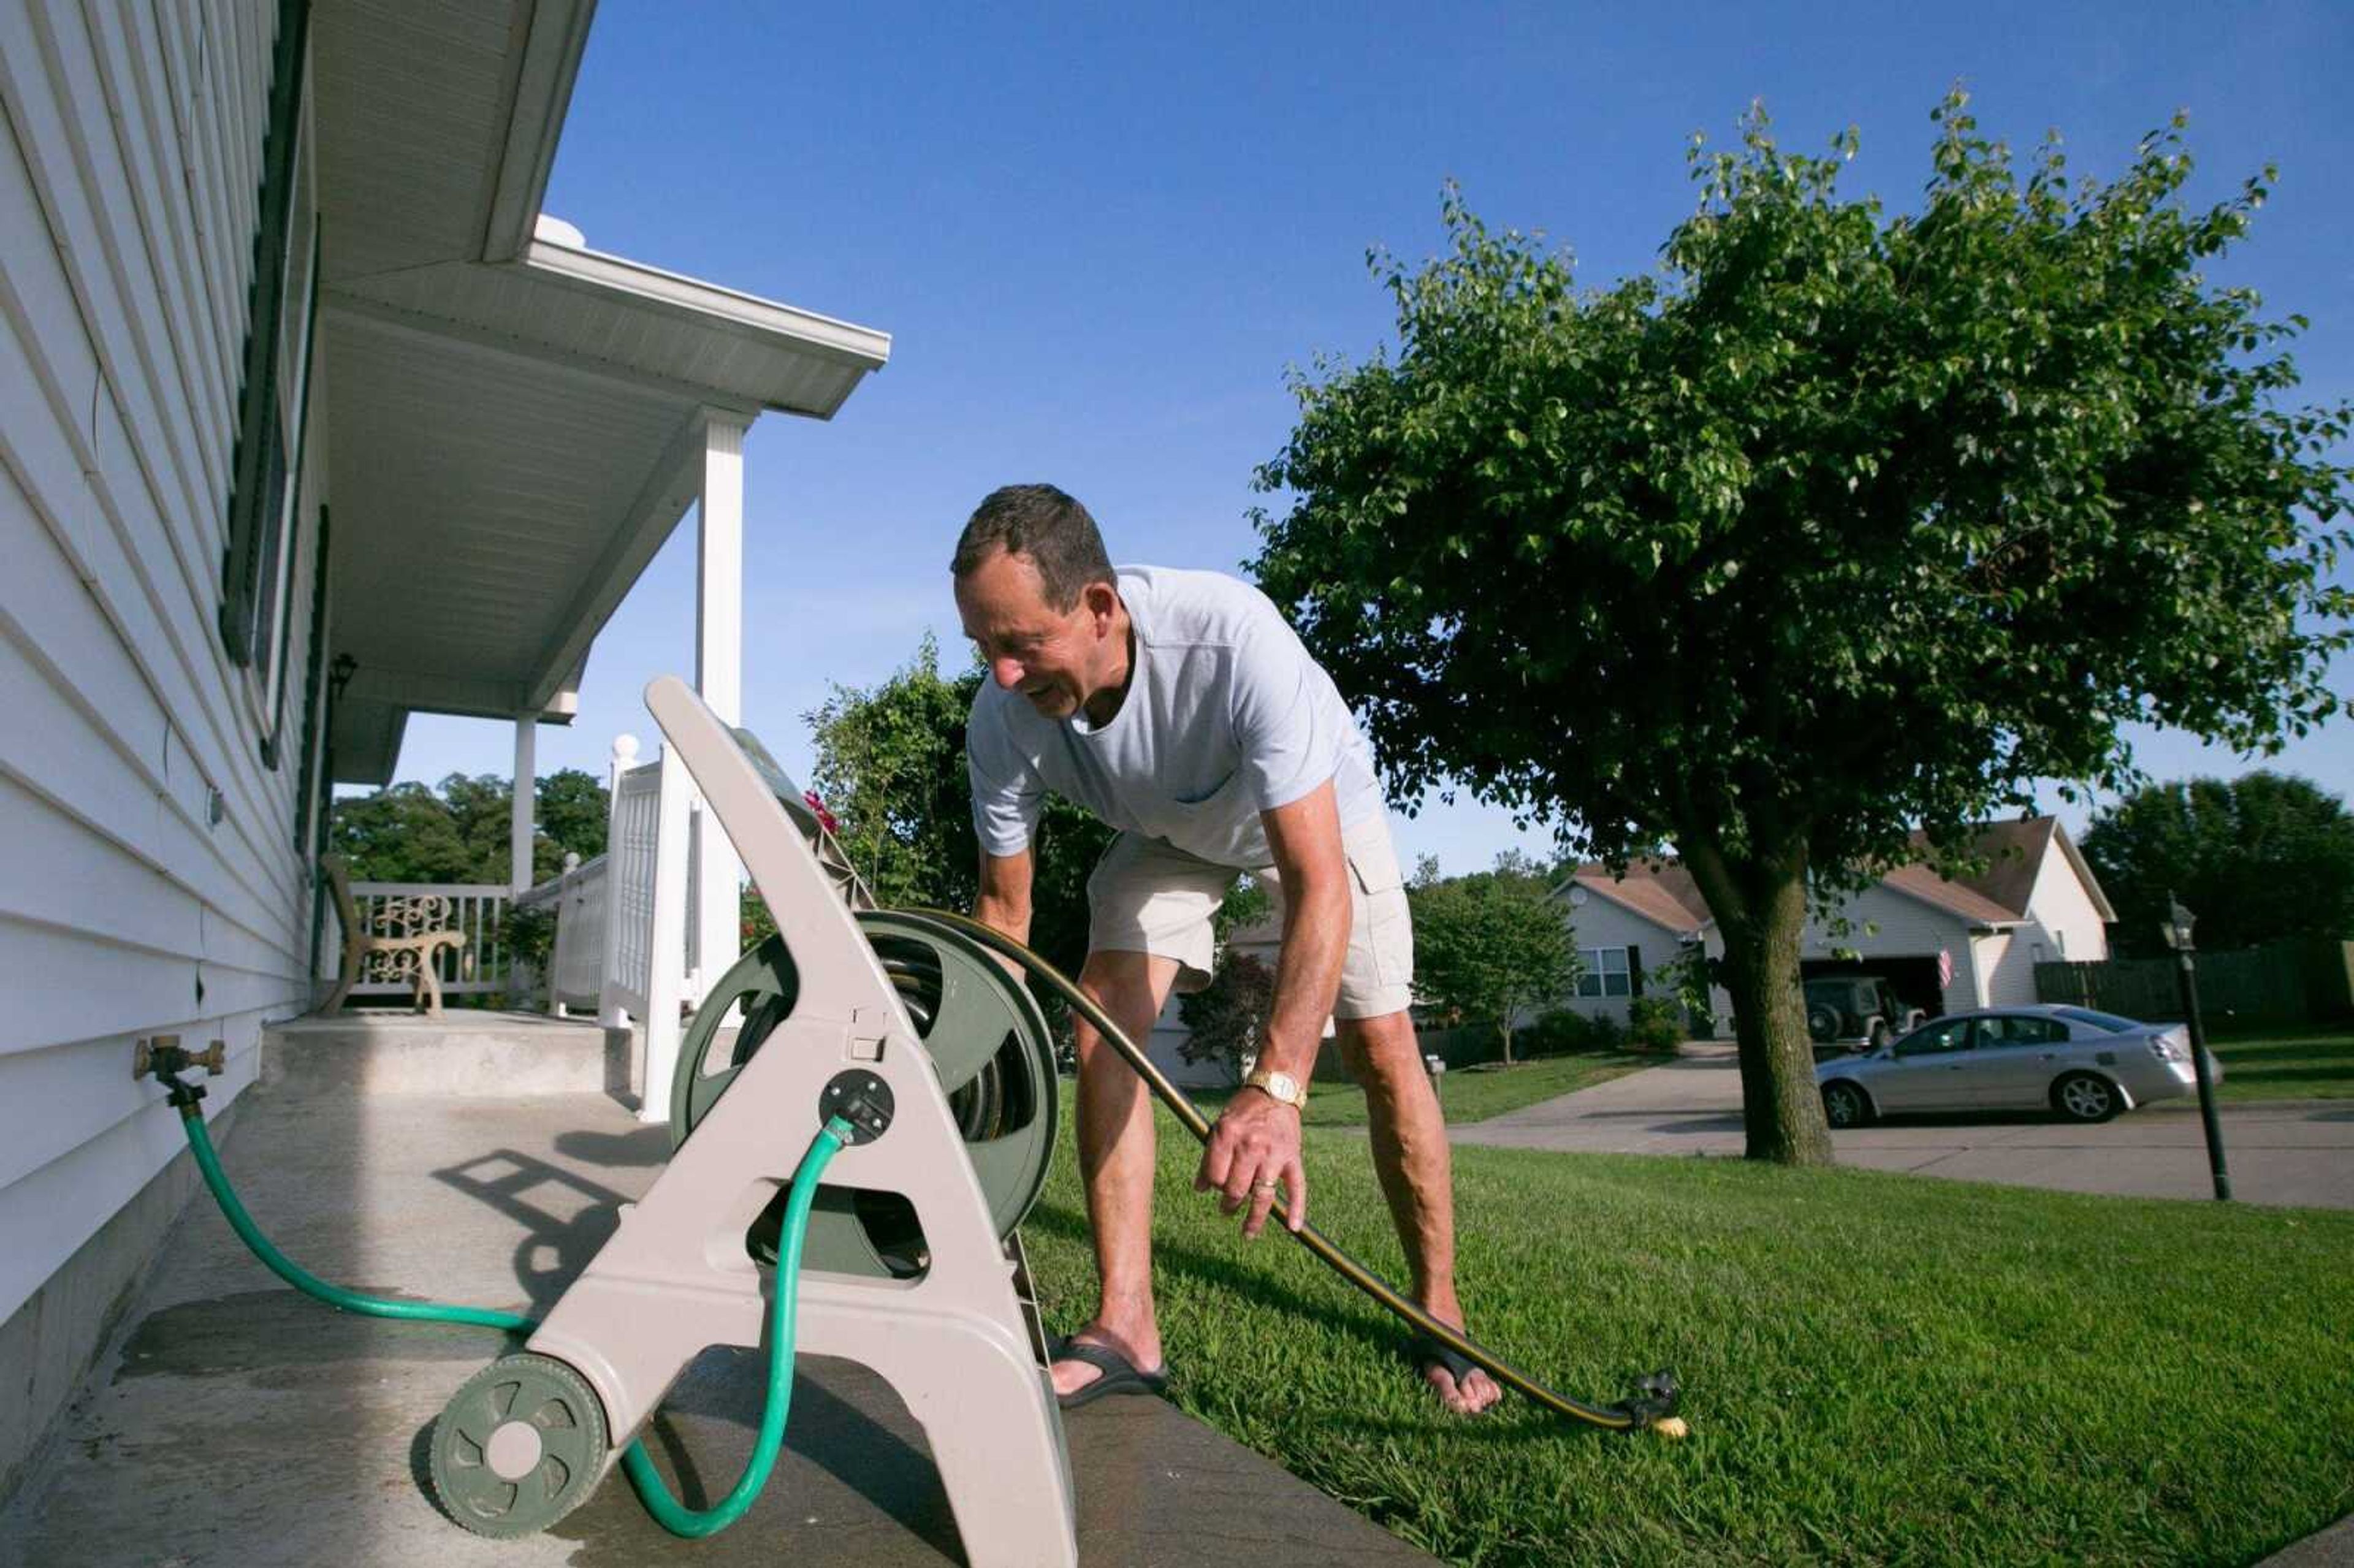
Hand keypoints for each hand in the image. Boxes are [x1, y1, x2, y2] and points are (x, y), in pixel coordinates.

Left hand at [1195, 1088, 1305, 1238]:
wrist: (1275, 1090)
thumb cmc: (1244, 1109)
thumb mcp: (1220, 1126)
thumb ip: (1210, 1156)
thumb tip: (1199, 1188)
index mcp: (1228, 1135)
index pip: (1215, 1175)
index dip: (1212, 1186)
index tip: (1214, 1188)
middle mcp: (1251, 1146)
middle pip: (1236, 1189)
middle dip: (1228, 1205)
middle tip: (1226, 1210)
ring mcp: (1274, 1154)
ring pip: (1262, 1196)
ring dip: (1254, 1219)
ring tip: (1247, 1232)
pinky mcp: (1293, 1158)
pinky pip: (1297, 1187)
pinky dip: (1297, 1209)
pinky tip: (1293, 1227)